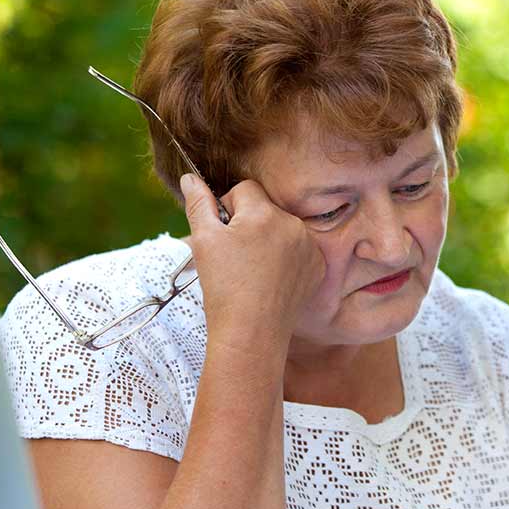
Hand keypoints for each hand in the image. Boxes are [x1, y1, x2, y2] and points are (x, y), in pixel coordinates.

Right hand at [180, 174, 324, 354]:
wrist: (252, 332)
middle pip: (266, 208)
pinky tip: (271, 279)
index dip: (228, 208)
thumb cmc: (223, 287)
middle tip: (236, 256)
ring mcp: (310, 246)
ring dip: (268, 239)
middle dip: (249, 223)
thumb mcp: (203, 240)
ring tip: (253, 270)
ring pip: (283, 228)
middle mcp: (293, 224)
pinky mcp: (318, 266)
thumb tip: (190, 177)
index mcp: (264, 213)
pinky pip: (299, 249)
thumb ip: (199, 203)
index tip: (224, 234)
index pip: (245, 189)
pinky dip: (286, 259)